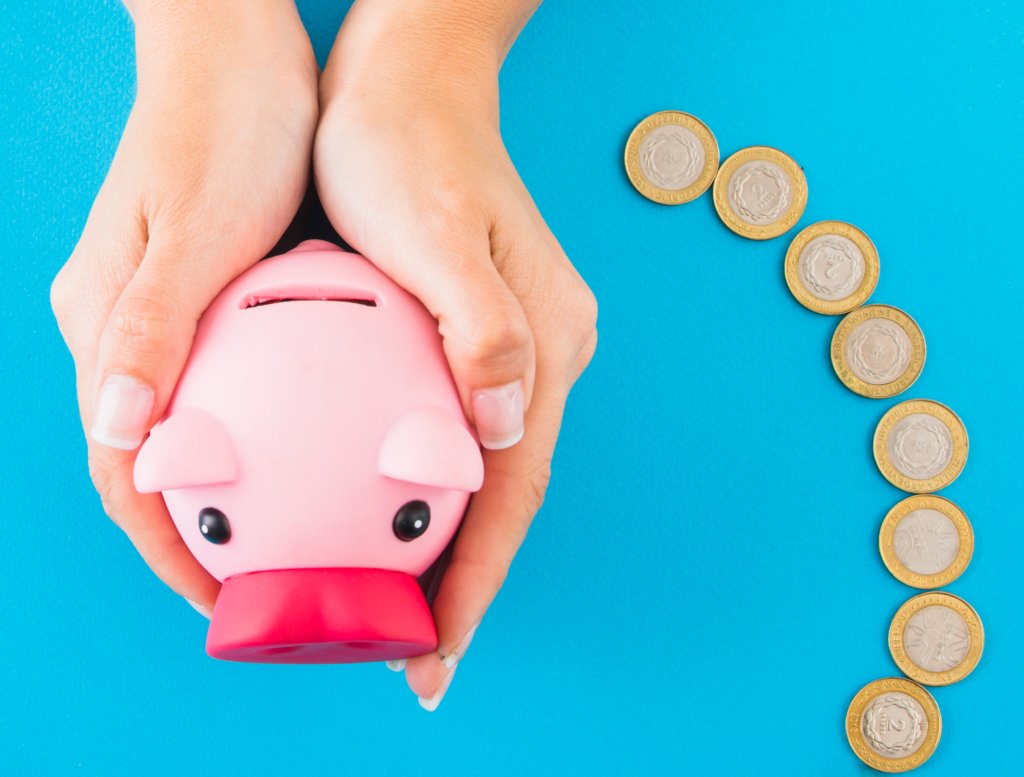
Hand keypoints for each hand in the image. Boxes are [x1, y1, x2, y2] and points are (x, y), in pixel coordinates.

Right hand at [49, 0, 317, 611]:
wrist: (238, 50)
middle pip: (163, 464)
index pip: (124, 469)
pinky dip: (278, 438)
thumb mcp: (194, 223)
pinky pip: (245, 392)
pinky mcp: (217, 305)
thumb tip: (118, 429)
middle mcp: (134, 338)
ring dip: (247, 496)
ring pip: (205, 435)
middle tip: (277, 588)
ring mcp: (175, 323)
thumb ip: (153, 323)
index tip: (227, 602)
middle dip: (210, 537)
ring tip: (310, 542)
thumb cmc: (219, 124)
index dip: (169, 547)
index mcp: (109, 329)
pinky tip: (334, 456)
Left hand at [315, 0, 597, 708]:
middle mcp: (541, 356)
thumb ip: (482, 325)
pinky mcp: (475, 339)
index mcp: (546, 342)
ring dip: (448, 545)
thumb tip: (509, 426)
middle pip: (506, 493)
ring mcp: (512, 350)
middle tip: (414, 657)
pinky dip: (425, 491)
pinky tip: (386, 517)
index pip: (514, 488)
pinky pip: (454, 435)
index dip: (478, 578)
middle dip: (465, 583)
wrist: (408, 83)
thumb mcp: (435, 226)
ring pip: (483, 473)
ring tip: (400, 613)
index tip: (437, 652)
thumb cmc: (408, 148)